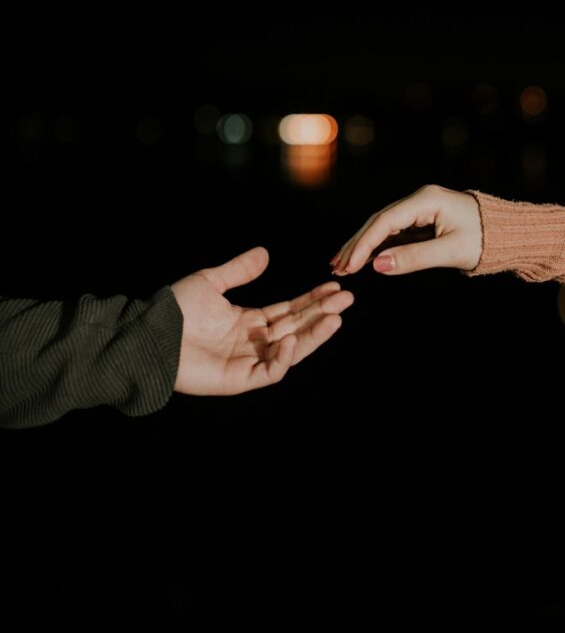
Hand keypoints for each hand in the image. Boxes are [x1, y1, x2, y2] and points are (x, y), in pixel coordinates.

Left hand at [171, 247, 353, 394]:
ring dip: (314, 335)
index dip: (312, 299)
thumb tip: (266, 253)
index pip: (289, 311)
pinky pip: (270, 371)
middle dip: (322, 313)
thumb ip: (239, 270)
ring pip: (291, 350)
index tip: (334, 286)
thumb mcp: (210, 282)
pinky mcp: (239, 379)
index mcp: (248, 321)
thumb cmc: (174, 310)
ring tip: (336, 317)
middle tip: (347, 298)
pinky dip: (284, 357)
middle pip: (297, 327)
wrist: (148, 335)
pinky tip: (292, 337)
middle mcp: (253, 341)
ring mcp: (248, 361)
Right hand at [331, 185, 482, 275]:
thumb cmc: (486, 240)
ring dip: (364, 246)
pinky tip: (365, 260)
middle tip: (336, 267)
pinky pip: (395, 233)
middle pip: (379, 222)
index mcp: (426, 200)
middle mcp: (419, 200)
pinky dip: (379, 247)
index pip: (385, 221)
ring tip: (343, 265)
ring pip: (384, 227)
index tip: (349, 265)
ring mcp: (420, 209)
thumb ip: (414, 258)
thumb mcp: (451, 252)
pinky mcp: (423, 221)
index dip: (364, 244)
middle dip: (357, 245)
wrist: (511, 233)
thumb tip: (378, 265)